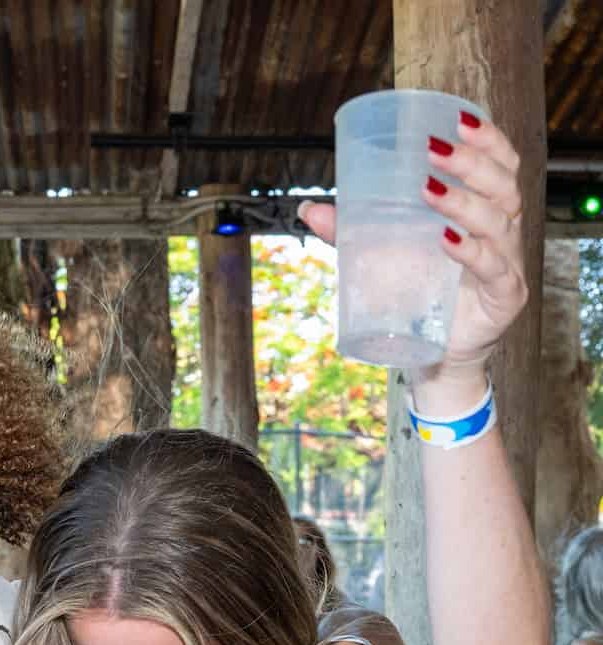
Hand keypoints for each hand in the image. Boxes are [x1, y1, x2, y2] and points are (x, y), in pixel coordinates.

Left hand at [300, 116, 526, 372]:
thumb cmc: (416, 296)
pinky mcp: (503, 298)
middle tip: (434, 150)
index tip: (459, 119)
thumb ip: (351, 232)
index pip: (500, 166)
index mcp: (484, 213)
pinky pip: (493, 269)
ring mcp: (506, 265)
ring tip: (430, 189)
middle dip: (471, 163)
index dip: (488, 139)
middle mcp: (503, 233)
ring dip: (464, 202)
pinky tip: (448, 240)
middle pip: (502, 186)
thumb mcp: (383, 258)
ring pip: (498, 222)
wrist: (432, 356)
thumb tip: (308, 209)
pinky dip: (472, 252)